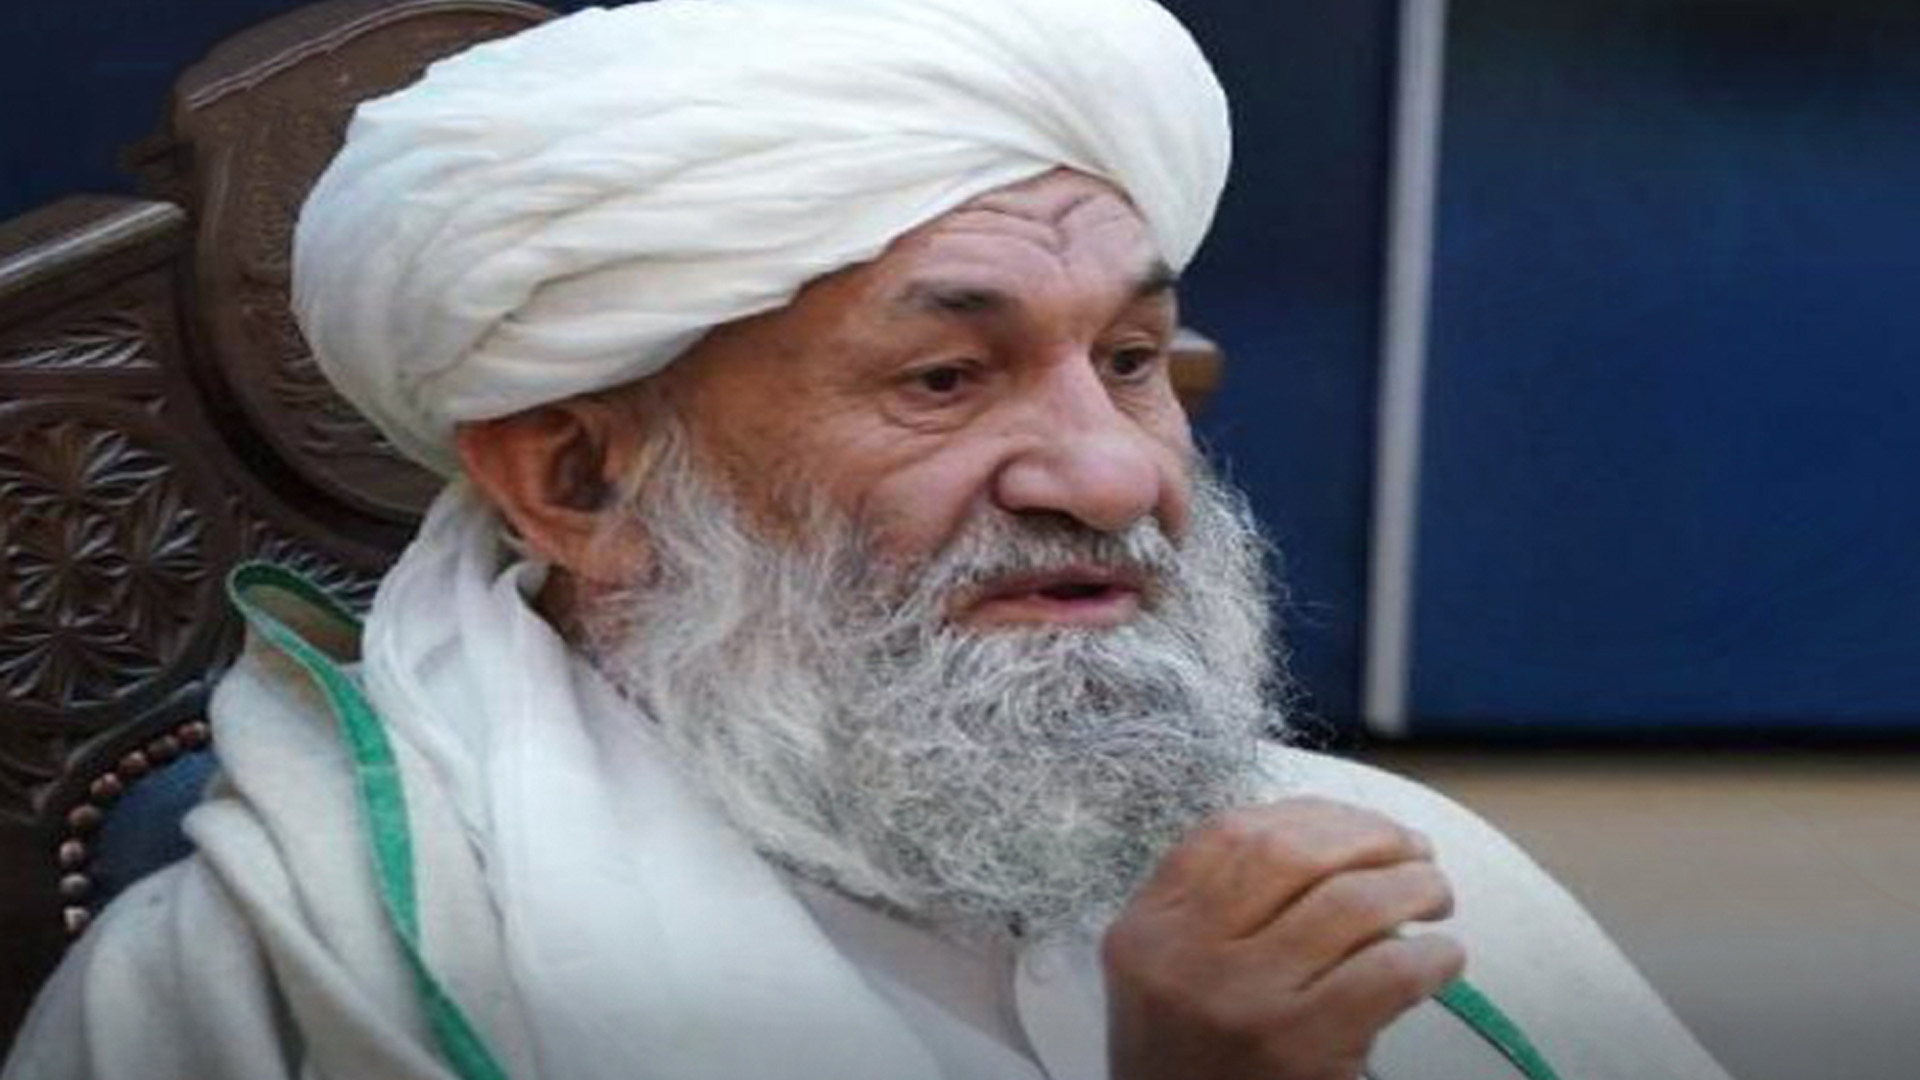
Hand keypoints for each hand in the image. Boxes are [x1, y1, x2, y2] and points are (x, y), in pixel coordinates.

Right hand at [1102, 797, 1464, 1079]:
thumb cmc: (1193, 1059)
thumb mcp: (1169, 971)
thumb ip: (1218, 906)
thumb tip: (1337, 846)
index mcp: (1147, 928)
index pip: (1230, 833)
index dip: (1310, 813)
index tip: (1357, 824)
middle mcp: (1185, 956)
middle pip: (1291, 852)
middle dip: (1369, 837)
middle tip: (1414, 851)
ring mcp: (1242, 999)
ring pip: (1350, 903)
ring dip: (1413, 886)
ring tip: (1435, 895)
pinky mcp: (1299, 1045)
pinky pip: (1386, 973)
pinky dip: (1431, 957)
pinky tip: (1442, 958)